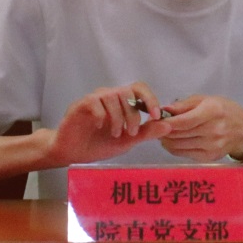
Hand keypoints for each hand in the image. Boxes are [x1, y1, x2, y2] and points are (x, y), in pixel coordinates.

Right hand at [49, 83, 171, 165]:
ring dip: (118, 118)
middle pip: (129, 93)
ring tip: (116, 135)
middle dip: (134, 115)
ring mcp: (96, 98)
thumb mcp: (128, 141)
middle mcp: (110, 95)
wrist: (73, 153)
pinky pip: (96, 102)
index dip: (151, 100)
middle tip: (132, 133)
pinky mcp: (81, 104)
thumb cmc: (101, 144)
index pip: (141, 89)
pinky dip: (102, 116)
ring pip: (113, 97)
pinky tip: (99, 127)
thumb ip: (147, 132)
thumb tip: (168, 125)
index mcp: (124, 101)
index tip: (155, 116)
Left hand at [159, 95, 242, 161]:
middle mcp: (213, 130)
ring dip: (166, 140)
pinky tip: (173, 141)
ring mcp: (211, 146)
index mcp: (213, 112)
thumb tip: (163, 109)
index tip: (155, 121)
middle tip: (156, 126)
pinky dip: (174, 148)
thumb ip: (184, 105)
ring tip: (164, 133)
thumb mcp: (207, 100)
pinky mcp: (209, 157)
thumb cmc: (225, 110)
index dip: (166, 123)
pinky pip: (183, 153)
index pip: (184, 121)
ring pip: (178, 145)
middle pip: (179, 134)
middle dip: (163, 131)